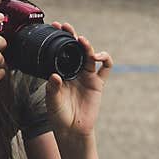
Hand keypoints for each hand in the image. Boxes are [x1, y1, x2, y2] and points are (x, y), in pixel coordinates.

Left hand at [45, 22, 112, 137]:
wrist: (72, 130)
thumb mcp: (52, 101)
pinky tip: (98, 57)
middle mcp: (74, 71)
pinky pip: (106, 68)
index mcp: (61, 72)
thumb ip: (53, 89)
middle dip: (72, 36)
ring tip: (82, 42)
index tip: (54, 27)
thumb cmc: (58, 116)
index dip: (58, 38)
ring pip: (90, 55)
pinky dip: (105, 59)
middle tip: (66, 27)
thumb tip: (54, 76)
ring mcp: (87, 76)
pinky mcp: (98, 83)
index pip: (60, 50)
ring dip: (87, 46)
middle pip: (75, 49)